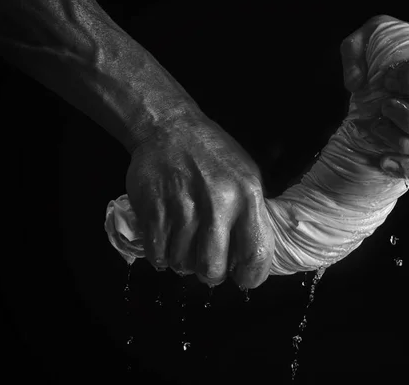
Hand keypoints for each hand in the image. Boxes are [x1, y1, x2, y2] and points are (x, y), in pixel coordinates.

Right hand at [125, 115, 274, 287]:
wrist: (169, 129)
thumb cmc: (214, 155)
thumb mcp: (247, 176)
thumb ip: (253, 216)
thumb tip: (251, 258)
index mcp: (248, 196)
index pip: (255, 253)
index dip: (250, 277)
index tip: (244, 279)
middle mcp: (217, 204)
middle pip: (212, 269)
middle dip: (211, 275)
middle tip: (210, 267)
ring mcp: (182, 207)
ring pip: (182, 264)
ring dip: (184, 263)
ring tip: (187, 246)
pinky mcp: (154, 209)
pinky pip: (157, 254)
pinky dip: (162, 256)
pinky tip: (168, 242)